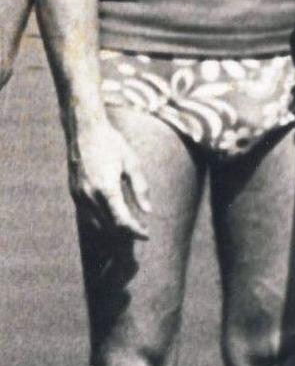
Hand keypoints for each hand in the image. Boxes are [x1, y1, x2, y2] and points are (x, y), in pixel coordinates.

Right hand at [67, 113, 150, 237]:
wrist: (84, 130)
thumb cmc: (112, 144)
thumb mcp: (132, 163)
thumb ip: (140, 188)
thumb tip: (148, 211)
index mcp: (107, 189)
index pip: (122, 221)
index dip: (136, 231)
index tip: (147, 234)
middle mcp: (90, 196)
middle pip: (110, 226)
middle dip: (126, 232)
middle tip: (141, 229)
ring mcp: (79, 196)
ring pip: (97, 225)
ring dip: (113, 229)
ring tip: (128, 226)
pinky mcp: (74, 194)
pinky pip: (87, 216)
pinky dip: (100, 221)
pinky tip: (112, 217)